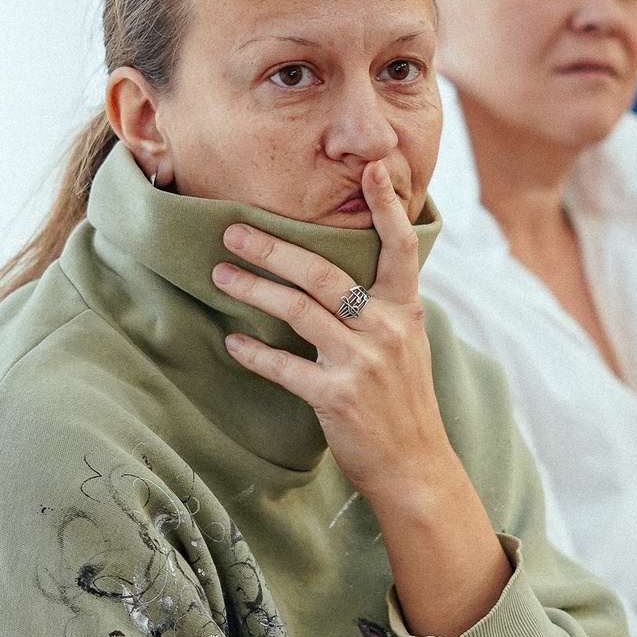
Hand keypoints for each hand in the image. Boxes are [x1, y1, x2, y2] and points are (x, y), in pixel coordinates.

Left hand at [213, 159, 508, 636]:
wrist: (416, 468)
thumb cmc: (404, 405)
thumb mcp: (408, 346)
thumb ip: (385, 309)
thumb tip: (351, 276)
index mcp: (406, 311)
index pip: (401, 247)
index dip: (387, 207)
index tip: (371, 168)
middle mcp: (387, 329)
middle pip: (323, 272)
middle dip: (274, 247)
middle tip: (234, 230)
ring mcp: (362, 362)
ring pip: (298, 310)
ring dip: (254, 289)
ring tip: (220, 274)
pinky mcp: (337, 396)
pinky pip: (285, 366)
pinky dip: (254, 352)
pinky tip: (232, 341)